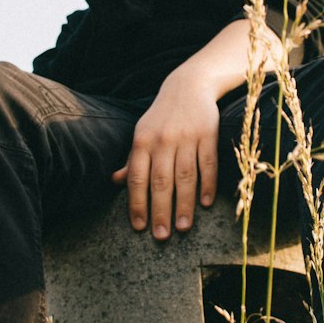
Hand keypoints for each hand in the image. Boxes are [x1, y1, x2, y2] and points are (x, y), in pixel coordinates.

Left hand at [112, 70, 218, 237]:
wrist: (189, 86)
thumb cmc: (162, 116)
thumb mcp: (142, 133)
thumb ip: (132, 160)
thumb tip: (115, 181)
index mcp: (142, 142)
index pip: (138, 178)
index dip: (137, 204)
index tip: (139, 227)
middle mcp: (163, 140)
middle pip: (161, 181)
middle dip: (160, 211)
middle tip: (161, 236)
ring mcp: (187, 137)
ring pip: (185, 176)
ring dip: (184, 204)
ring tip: (183, 228)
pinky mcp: (208, 134)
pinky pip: (208, 164)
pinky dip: (207, 185)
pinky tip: (205, 204)